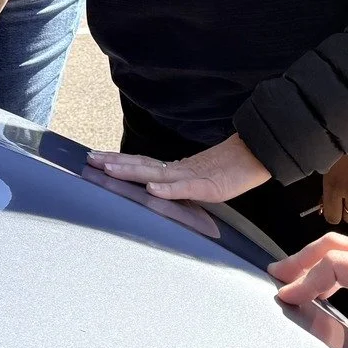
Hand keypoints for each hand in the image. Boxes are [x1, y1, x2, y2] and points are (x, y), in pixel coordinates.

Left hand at [85, 133, 270, 203]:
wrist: (258, 157)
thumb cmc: (230, 170)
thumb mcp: (199, 183)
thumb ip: (180, 187)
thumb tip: (161, 190)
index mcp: (175, 170)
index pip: (141, 164)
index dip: (119, 161)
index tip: (96, 159)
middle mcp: (178, 171)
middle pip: (141, 165)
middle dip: (114, 163)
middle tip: (90, 160)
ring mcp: (192, 177)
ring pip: (156, 173)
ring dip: (131, 171)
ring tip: (109, 170)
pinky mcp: (209, 186)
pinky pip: (185, 187)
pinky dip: (166, 188)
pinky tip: (151, 188)